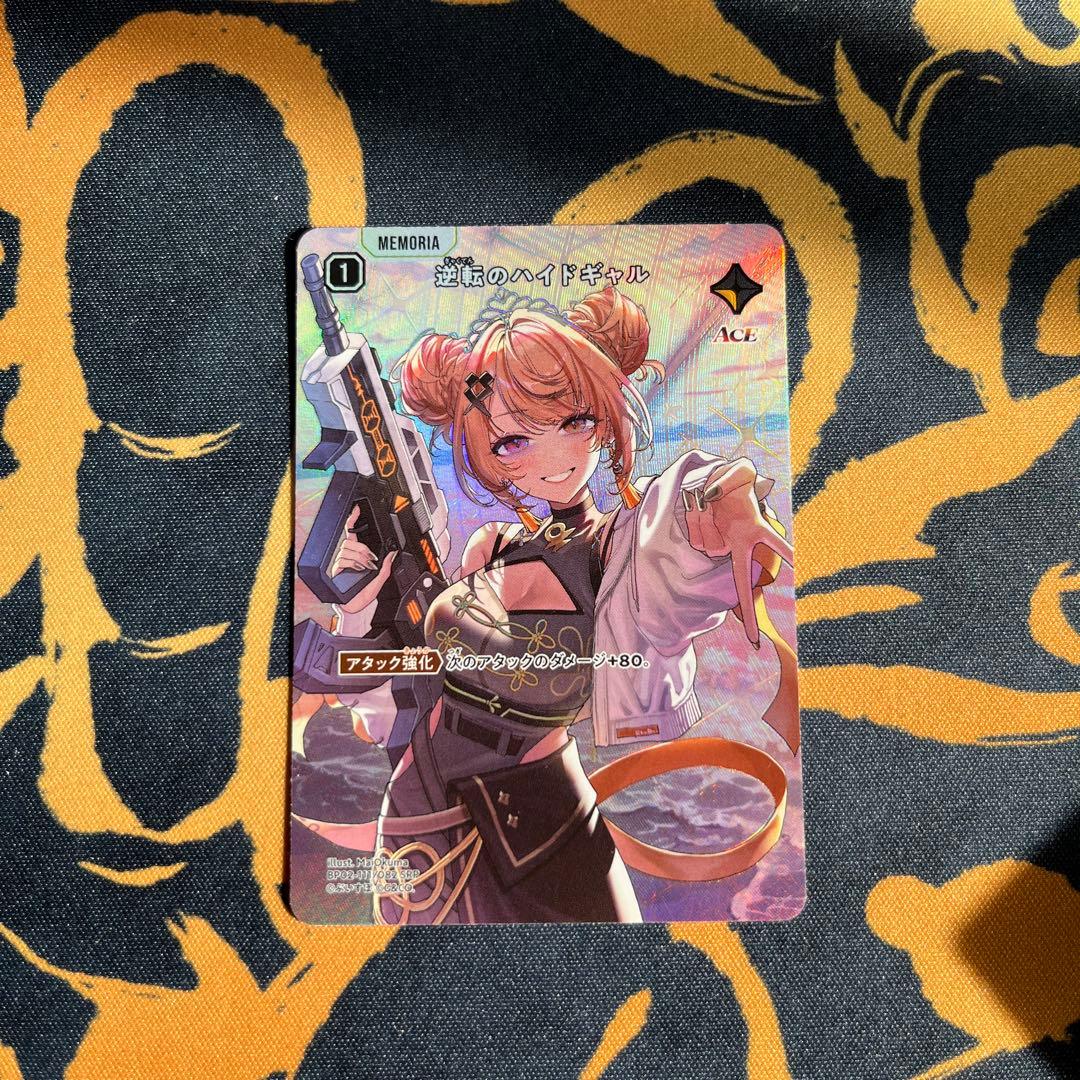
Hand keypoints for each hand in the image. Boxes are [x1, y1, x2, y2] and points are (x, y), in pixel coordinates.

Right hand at [332, 505, 396, 613]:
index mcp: (356, 555)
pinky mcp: (334, 569)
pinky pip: (342, 559)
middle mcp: (346, 556)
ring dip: (359, 558)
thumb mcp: (379, 580)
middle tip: (371, 561)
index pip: (352, 532)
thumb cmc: (363, 595)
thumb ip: (386, 566)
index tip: (357, 508)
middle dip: (363, 549)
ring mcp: (340, 562)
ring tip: (365, 568)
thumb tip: (393, 553)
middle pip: (350, 540)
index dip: (353, 519)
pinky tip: (357, 570)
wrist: (354, 607)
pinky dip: (353, 564)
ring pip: (347, 548)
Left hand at [684, 458, 793, 647]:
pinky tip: (703, 508)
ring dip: (705, 518)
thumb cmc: (732, 482)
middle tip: (755, 641)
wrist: (710, 486)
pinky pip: (695, 534)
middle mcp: (736, 544)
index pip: (770, 551)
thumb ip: (732, 474)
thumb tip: (710, 494)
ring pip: (705, 541)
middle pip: (743, 582)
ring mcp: (718, 545)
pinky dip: (697, 518)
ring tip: (712, 504)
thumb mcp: (738, 470)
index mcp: (751, 533)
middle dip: (750, 615)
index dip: (780, 564)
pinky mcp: (702, 541)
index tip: (786, 590)